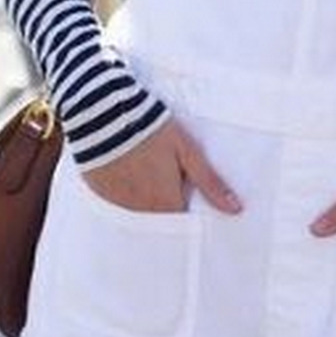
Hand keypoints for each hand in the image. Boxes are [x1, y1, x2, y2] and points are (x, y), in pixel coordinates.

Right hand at [80, 120, 241, 215]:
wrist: (103, 113)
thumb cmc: (151, 129)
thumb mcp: (187, 151)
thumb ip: (210, 182)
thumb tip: (235, 209)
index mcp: (165, 203)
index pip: (183, 223)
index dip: (190, 208)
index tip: (190, 192)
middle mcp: (140, 211)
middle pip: (160, 218)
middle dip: (168, 203)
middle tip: (168, 175)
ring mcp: (117, 204)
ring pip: (138, 211)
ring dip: (146, 198)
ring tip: (147, 168)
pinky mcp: (99, 193)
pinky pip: (117, 202)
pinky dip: (125, 192)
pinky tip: (127, 170)